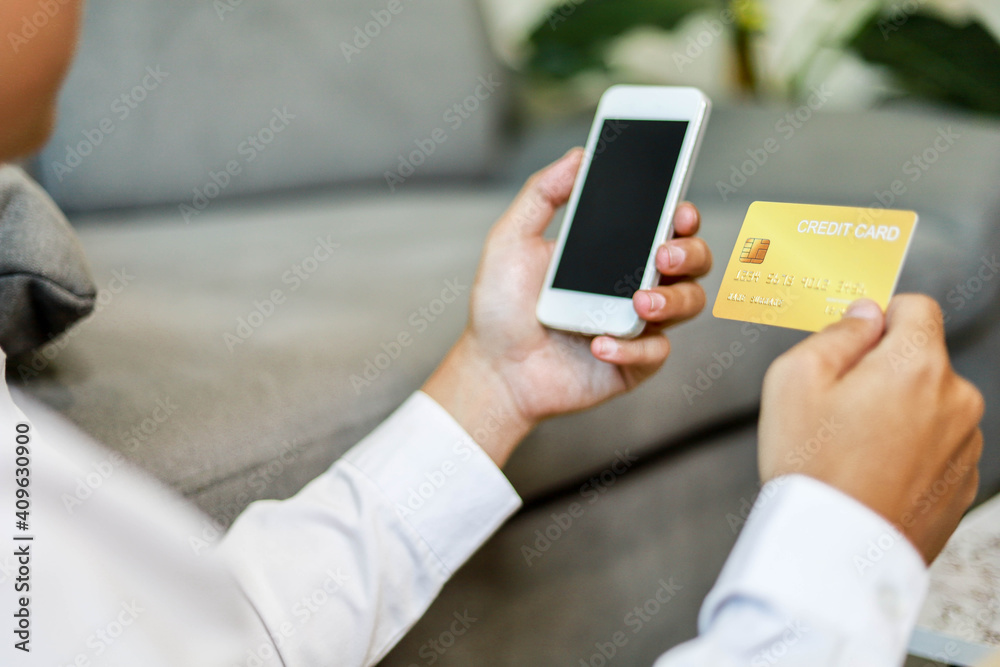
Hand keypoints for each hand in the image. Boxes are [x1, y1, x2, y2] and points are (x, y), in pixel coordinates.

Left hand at [423, 149, 712, 465]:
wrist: (492, 367)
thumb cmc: (502, 307)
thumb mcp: (512, 241)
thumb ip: (542, 194)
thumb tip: (579, 155)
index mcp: (614, 251)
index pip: (664, 224)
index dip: (682, 214)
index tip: (679, 209)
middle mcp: (633, 283)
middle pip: (692, 260)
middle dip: (690, 252)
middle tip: (662, 255)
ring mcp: (638, 324)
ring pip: (688, 304)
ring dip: (672, 299)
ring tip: (639, 303)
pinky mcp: (633, 363)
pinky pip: (655, 353)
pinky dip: (633, 348)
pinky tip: (600, 344)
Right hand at [759, 295, 983, 562]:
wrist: (834, 551)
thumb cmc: (812, 467)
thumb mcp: (793, 379)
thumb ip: (836, 333)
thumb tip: (864, 316)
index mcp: (916, 364)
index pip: (917, 307)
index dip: (880, 319)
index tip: (855, 345)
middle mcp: (955, 399)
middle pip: (922, 360)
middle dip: (885, 372)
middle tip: (839, 409)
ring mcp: (964, 445)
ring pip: (930, 405)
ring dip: (900, 413)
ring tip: (853, 448)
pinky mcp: (961, 484)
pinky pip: (935, 448)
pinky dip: (909, 452)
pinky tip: (872, 473)